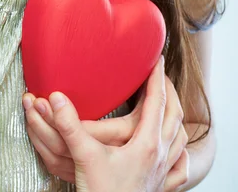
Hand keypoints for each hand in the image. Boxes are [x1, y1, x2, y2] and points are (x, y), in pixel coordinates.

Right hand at [23, 55, 189, 191]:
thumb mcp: (83, 156)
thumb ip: (69, 124)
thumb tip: (56, 96)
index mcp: (146, 144)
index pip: (157, 101)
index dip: (157, 78)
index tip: (157, 59)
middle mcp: (160, 156)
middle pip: (174, 115)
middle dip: (169, 92)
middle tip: (162, 76)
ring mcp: (162, 173)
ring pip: (180, 138)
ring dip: (176, 117)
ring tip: (170, 104)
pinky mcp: (159, 188)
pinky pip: (180, 167)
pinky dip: (181, 152)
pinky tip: (176, 151)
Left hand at [23, 87, 145, 181]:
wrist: (139, 172)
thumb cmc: (145, 138)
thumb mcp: (145, 112)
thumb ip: (146, 90)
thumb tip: (147, 57)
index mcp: (125, 137)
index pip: (90, 131)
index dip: (65, 115)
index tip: (51, 94)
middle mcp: (108, 156)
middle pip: (70, 143)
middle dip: (48, 120)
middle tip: (35, 98)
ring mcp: (92, 169)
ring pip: (57, 155)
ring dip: (38, 129)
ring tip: (29, 103)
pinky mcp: (78, 173)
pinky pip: (53, 163)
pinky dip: (39, 143)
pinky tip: (32, 124)